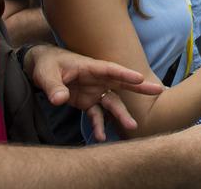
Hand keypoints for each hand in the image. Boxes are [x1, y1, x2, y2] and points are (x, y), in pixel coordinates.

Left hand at [25, 44, 163, 140]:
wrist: (41, 68)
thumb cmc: (47, 64)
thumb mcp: (46, 73)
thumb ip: (53, 86)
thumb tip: (60, 100)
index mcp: (91, 67)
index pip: (111, 70)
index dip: (125, 74)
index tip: (141, 78)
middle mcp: (97, 79)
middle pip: (122, 84)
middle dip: (140, 88)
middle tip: (159, 90)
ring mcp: (94, 91)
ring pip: (113, 103)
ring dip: (121, 114)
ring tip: (132, 127)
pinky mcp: (88, 102)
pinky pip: (97, 115)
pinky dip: (99, 125)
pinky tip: (100, 137)